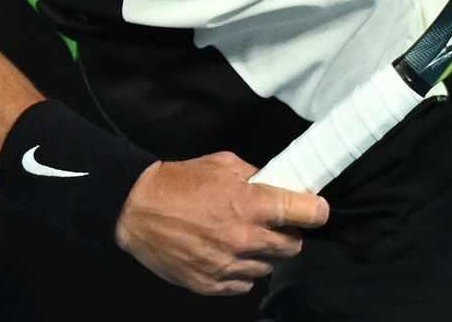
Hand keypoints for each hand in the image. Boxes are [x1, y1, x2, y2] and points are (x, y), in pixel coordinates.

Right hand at [114, 152, 328, 295]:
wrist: (136, 209)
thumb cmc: (179, 183)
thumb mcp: (222, 164)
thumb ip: (255, 176)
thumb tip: (276, 183)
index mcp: (252, 205)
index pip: (305, 213)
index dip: (315, 210)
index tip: (315, 210)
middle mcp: (244, 238)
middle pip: (293, 246)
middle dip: (288, 234)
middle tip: (273, 225)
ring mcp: (227, 265)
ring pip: (268, 267)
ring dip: (263, 255)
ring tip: (245, 239)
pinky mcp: (210, 284)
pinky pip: (243, 285)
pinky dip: (242, 273)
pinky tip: (229, 256)